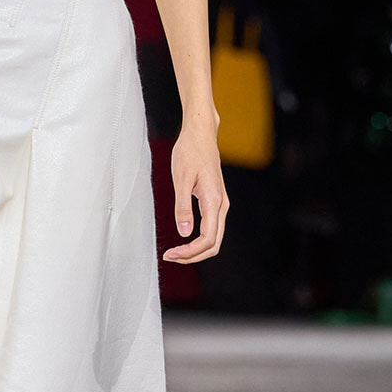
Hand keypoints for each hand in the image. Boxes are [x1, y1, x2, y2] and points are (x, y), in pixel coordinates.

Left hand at [162, 124, 227, 263]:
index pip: (207, 239)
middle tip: (170, 257)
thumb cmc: (190, 152)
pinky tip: (184, 239)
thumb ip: (183, 207)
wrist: (200, 134)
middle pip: (213, 244)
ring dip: (196, 250)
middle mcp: (221, 205)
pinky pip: (211, 228)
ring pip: (214, 237)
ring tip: (175, 252)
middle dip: (193, 255)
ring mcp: (220, 203)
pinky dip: (199, 239)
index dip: (190, 252)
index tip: (171, 254)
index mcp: (214, 201)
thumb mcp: (181, 179)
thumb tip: (184, 232)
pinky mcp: (215, 201)